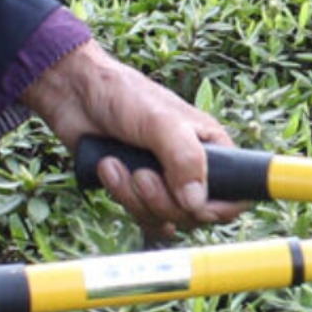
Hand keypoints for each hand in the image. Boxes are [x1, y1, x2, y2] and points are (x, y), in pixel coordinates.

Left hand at [23, 40, 242, 241]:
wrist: (76, 94)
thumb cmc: (123, 95)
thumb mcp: (160, 122)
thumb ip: (184, 159)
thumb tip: (196, 202)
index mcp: (210, 147)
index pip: (235, 193)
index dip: (217, 208)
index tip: (192, 204)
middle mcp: (191, 167)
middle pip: (195, 214)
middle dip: (163, 202)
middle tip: (142, 176)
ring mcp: (164, 180)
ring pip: (165, 218)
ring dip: (136, 198)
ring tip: (117, 166)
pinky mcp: (137, 190)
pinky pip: (140, 216)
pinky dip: (122, 198)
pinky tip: (109, 170)